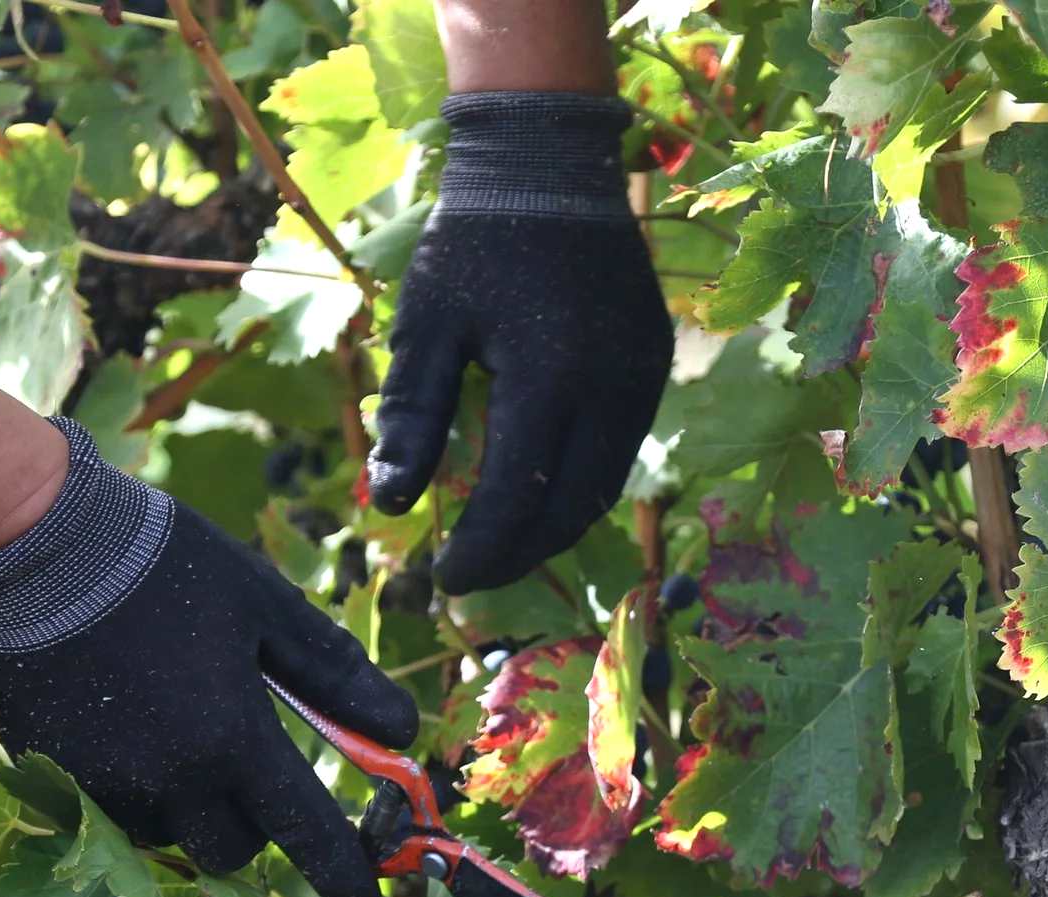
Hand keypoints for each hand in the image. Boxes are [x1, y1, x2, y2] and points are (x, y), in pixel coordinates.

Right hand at [0, 419, 417, 896]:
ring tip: (179, 732)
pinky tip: (127, 727)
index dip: (339, 873)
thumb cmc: (169, 564)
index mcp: (230, 737)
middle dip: (252, 827)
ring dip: (189, 808)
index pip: (302, 832)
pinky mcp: (49, 772)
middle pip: (228, 850)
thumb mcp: (268, 605)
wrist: (40, 543)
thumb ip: (336, 676)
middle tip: (248, 770)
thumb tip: (400, 732)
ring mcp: (100, 782)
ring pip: (166, 835)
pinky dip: (132, 788)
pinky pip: (107, 810)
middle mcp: (166, 777)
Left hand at [367, 93, 673, 593]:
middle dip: (517, 555)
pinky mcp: (654, 367)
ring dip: (553, 528)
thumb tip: (393, 505)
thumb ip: (411, 417)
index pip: (515, 499)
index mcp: (546, 379)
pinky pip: (622, 451)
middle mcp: (609, 389)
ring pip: (603, 490)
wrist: (550, 167)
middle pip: (568, 512)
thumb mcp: (426, 324)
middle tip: (471, 573)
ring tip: (503, 544)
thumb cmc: (473, 243)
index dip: (479, 552)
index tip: (443, 578)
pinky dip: (581, 487)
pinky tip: (541, 493)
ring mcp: (642, 380)